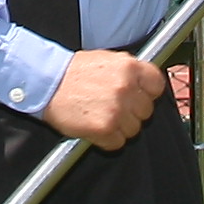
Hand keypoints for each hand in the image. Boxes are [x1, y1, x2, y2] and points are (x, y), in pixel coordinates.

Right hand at [39, 51, 165, 149]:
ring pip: (134, 129)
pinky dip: (107, 140)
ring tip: (100, 115)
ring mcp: (117, 109)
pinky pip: (117, 143)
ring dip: (120, 127)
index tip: (140, 96)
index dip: (148, 93)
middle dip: (132, 112)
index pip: (157, 85)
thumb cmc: (72, 72)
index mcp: (129, 66)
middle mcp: (126, 87)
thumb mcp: (106, 60)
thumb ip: (128, 71)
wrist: (46, 83)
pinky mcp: (105, 128)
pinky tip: (94, 126)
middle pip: (147, 110)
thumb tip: (145, 83)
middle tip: (113, 107)